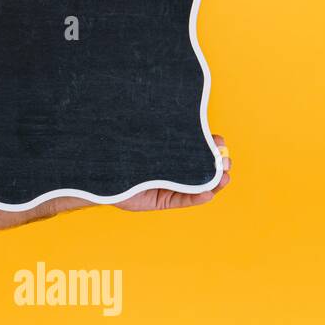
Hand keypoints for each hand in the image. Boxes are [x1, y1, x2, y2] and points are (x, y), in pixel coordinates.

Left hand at [112, 133, 231, 210]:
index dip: (213, 146)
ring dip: (215, 183)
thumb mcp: (146, 137)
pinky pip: (182, 200)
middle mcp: (173, 167)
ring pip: (198, 186)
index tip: (220, 142)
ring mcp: (169, 184)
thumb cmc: (120, 144)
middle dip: (219, 165)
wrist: (99, 165)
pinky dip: (196, 197)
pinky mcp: (161, 200)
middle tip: (226, 162)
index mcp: (172, 150)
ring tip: (224, 178)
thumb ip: (164, 132)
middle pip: (204, 167)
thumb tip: (186, 123)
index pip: (199, 147)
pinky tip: (207, 193)